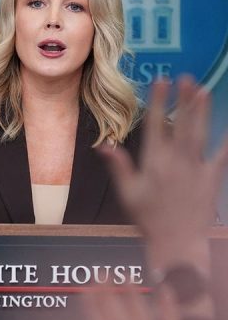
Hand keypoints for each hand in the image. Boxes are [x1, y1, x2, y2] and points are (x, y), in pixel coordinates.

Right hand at [100, 76, 227, 248]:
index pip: (157, 124)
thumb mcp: (127, 192)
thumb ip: (119, 166)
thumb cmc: (147, 217)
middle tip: (186, 78)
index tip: (161, 81)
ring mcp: (197, 168)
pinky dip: (227, 142)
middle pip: (182, 124)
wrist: (176, 241)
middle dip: (184, 99)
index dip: (159, 101)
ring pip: (200, 134)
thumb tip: (104, 144)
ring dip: (202, 112)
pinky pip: (222, 156)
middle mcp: (177, 160)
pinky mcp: (212, 178)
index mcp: (155, 161)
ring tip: (204, 90)